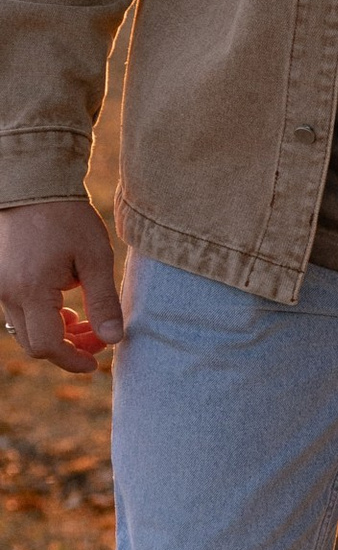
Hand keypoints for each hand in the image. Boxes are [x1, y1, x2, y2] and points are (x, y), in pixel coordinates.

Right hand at [0, 199, 123, 376]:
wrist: (35, 187)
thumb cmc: (68, 218)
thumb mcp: (95, 258)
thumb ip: (104, 301)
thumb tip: (114, 339)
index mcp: (31, 290)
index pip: (48, 345)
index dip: (73, 360)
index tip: (96, 362)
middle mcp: (8, 293)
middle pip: (34, 343)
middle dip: (67, 349)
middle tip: (98, 339)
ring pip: (26, 330)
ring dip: (56, 334)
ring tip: (86, 321)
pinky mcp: (0, 280)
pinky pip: (19, 314)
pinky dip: (42, 320)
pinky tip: (65, 308)